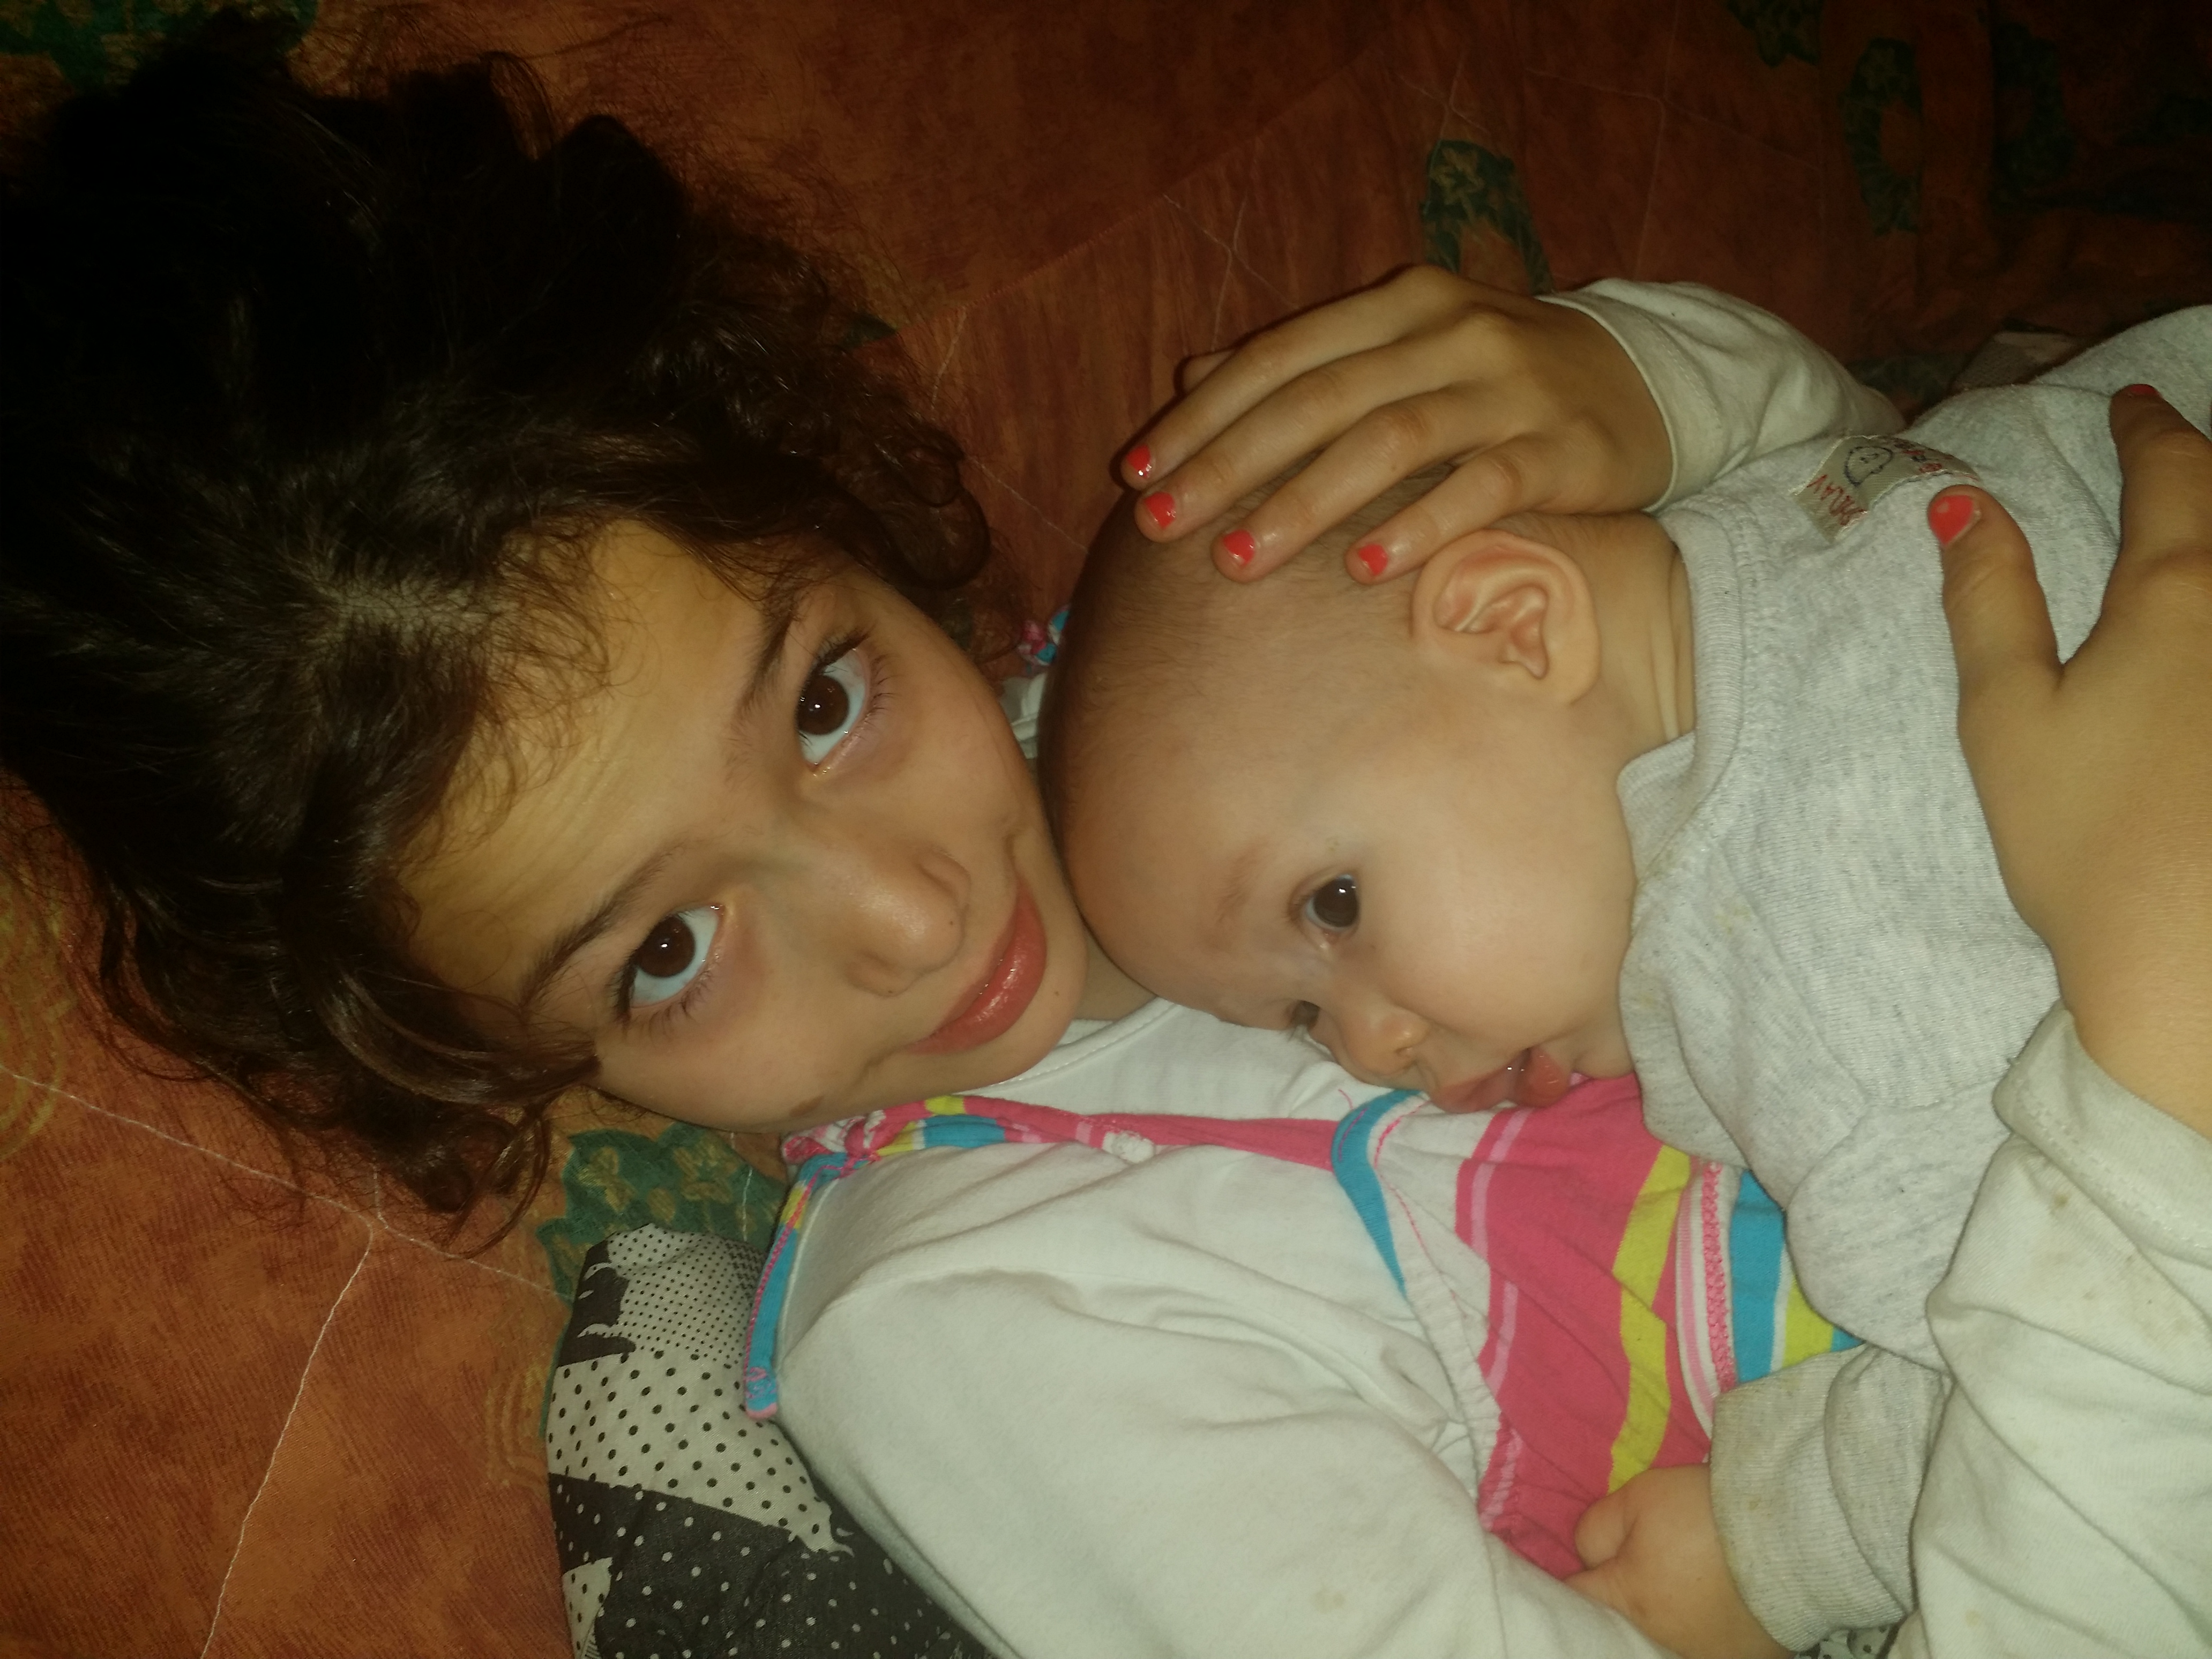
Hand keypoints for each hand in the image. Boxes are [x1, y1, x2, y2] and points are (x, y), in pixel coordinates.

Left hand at [1120, 266, 1668, 582]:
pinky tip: (1364, 568)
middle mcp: (1449, 331)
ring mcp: (1511, 386)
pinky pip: (1483, 485)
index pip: (1278, 356)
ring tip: (1238, 563)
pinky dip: (1419, 523)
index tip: (1136, 475)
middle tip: (1161, 527)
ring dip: (1306, 503)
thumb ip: (1306, 362)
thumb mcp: (1400, 351)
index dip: (1202, 416)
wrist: (1649, 385)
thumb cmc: (1495, 381)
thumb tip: (1194, 375)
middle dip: (1231, 466)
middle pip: (1320, 398)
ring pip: (1390, 440)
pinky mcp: (1564, 446)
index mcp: (1399, 303)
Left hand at [1567, 1465, 1784, 1658]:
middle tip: (1643, 1565)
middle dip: (1624, 1596)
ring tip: (1687, 1580)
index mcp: (1627, 1603)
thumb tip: (1587, 1556)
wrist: (1796, 1536)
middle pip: (1624, 1620)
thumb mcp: (1636, 1499)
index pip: (1578, 1593)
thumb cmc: (1704, 1513)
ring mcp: (1705, 1656)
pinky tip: (1720, 1601)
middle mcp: (1661, 1642)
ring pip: (1667, 1634)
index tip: (1595, 1555)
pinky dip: (1709, 1625)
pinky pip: (1711, 1642)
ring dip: (1669, 1611)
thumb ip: (1597, 1530)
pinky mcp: (1746, 1658)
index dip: (1582, 1570)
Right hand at [1931, 385, 2211, 1137]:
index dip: (2147, 429)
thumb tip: (1964, 502)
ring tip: (2206, 541)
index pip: (2171, 471)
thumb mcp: (2006, 718)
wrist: (2199, 964)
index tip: (2133, 404)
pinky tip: (2210, 633)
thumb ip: (1988, 601)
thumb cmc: (2084, 842)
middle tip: (2189, 453)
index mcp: (2173, 593)